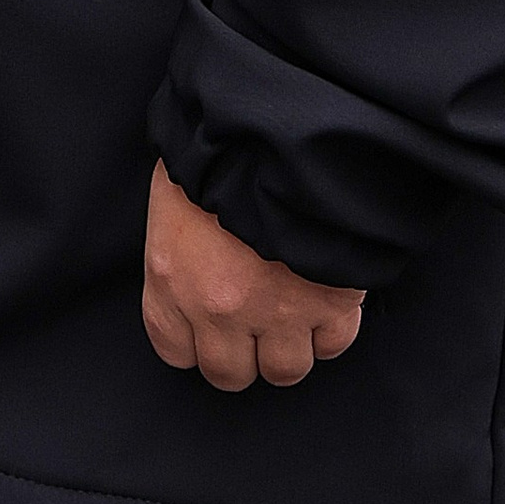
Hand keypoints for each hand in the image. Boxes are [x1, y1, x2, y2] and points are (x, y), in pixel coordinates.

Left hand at [140, 162, 364, 391]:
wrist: (278, 130)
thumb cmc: (221, 147)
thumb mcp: (175, 193)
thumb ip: (180, 246)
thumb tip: (194, 263)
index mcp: (171, 278)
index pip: (174, 350)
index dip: (196, 341)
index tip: (210, 328)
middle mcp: (219, 307)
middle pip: (229, 373)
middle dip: (243, 353)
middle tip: (256, 323)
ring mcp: (276, 311)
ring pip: (284, 369)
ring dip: (290, 345)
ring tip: (294, 311)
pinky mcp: (328, 302)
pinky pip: (333, 344)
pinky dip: (332, 327)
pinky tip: (326, 298)